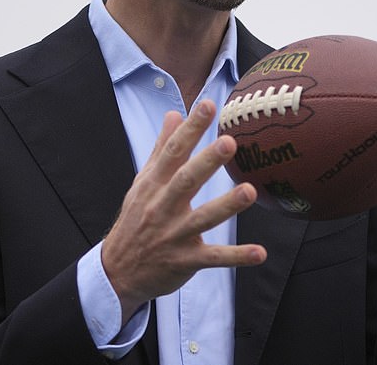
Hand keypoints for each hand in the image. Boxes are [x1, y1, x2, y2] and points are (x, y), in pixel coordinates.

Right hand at [101, 99, 266, 323]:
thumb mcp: (142, 182)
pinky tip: (259, 253)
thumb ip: (161, 148)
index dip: (190, 129)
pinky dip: (236, 257)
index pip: (173, 151)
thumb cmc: (135, 219)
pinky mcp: (185, 260)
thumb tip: (174, 114)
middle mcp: (163, 206)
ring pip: (203, 218)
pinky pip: (213, 258)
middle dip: (207, 162)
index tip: (208, 105)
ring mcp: (174, 234)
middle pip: (186, 180)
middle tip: (229, 142)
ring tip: (249, 191)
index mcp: (153, 184)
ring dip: (226, 205)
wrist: (117, 272)